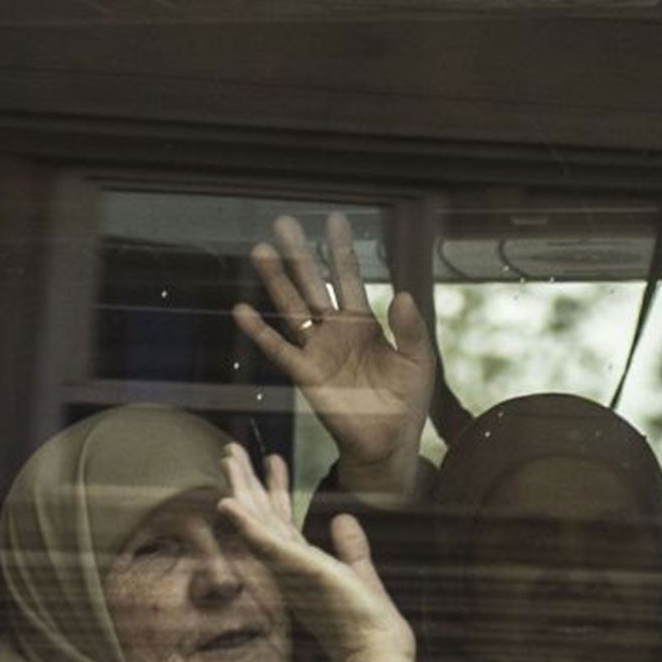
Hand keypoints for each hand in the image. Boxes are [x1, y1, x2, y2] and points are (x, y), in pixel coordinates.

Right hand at [216, 444, 416, 661]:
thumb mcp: (359, 574)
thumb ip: (350, 546)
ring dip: (241, 489)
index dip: (275, 489)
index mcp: (302, 565)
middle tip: (233, 450)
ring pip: (258, 521)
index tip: (272, 460)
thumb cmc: (368, 624)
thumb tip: (342, 519)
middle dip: (247, 482)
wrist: (375, 655)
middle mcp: (288, 565)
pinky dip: (244, 522)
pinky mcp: (296, 570)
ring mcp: (288, 568)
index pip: (282, 520)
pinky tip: (228, 502)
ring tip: (230, 457)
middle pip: (262, 516)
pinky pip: (264, 543)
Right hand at [233, 213, 433, 503]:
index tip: (333, 220)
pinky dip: (260, 332)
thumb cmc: (406, 400)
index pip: (349, 278)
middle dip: (299, 255)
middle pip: (312, 284)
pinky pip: (280, 350)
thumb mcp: (418, 359)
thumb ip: (410, 328)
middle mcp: (335, 331)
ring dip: (276, 281)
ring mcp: (318, 351)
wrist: (390, 441)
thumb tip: (401, 293)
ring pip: (292, 309)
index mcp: (364, 323)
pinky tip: (243, 310)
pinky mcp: (307, 375)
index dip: (341, 251)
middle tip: (283, 223)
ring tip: (260, 252)